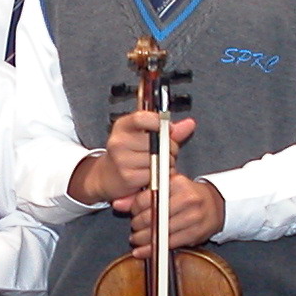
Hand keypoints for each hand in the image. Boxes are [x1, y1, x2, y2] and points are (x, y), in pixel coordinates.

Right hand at [79, 111, 196, 203]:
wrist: (106, 176)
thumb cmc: (127, 154)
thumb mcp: (142, 136)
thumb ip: (167, 131)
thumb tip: (190, 123)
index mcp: (122, 126)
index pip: (141, 118)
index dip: (159, 123)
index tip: (169, 129)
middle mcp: (119, 141)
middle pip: (156, 140)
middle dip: (169, 147)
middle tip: (167, 151)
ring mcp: (122, 160)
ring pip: (158, 159)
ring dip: (166, 163)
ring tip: (160, 163)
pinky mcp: (128, 176)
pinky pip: (154, 174)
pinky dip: (160, 175)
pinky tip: (155, 173)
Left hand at [115, 171, 225, 250]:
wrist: (215, 205)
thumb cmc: (187, 195)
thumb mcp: (166, 188)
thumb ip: (140, 196)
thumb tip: (118, 204)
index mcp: (178, 183)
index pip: (149, 196)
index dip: (135, 207)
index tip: (132, 212)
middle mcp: (188, 199)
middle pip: (153, 215)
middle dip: (138, 224)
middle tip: (134, 227)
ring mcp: (193, 217)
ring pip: (160, 231)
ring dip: (143, 238)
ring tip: (137, 239)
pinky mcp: (195, 233)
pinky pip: (168, 244)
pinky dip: (152, 249)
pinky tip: (143, 250)